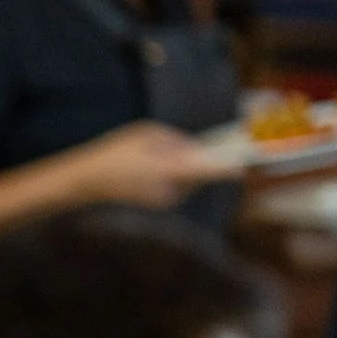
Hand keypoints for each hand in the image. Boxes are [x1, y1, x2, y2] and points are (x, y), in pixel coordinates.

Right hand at [75, 121, 228, 206]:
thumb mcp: (148, 134)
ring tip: (152, 157)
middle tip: (174, 146)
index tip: (248, 165)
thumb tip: (200, 150)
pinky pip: (180, 185)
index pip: (208, 170)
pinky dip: (174, 175)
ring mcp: (167, 200)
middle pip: (202, 172)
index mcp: (168, 170)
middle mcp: (172, 190)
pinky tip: (149, 168)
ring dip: (184, 166)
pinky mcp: (162, 204)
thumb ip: (178, 142)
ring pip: (192, 179)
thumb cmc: (116, 152)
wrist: (88, 181)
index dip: (230, 167)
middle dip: (198, 158)